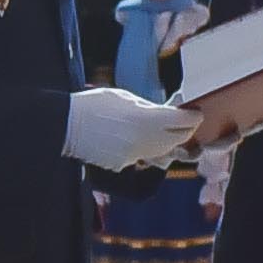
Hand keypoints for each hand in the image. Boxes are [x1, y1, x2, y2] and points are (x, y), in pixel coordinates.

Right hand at [61, 85, 197, 174]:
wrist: (67, 125)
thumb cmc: (95, 104)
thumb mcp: (125, 98)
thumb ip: (149, 107)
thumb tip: (165, 113)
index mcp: (148, 118)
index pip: (183, 120)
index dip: (193, 116)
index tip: (196, 112)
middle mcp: (146, 140)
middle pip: (178, 138)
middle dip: (185, 130)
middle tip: (187, 122)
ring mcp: (135, 155)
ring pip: (163, 150)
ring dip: (169, 141)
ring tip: (168, 130)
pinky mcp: (124, 164)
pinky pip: (144, 157)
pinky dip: (148, 149)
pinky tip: (141, 139)